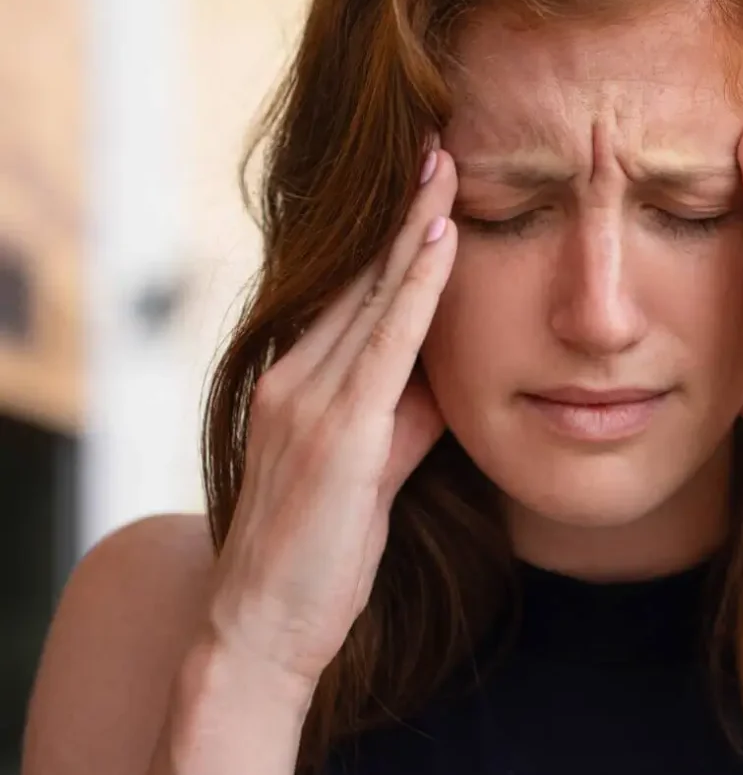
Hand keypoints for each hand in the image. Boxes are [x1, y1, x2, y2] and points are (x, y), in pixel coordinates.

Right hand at [202, 143, 459, 694]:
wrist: (263, 631)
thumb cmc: (321, 557)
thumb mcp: (373, 471)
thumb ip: (405, 418)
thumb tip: (445, 380)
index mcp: (297, 383)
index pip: (354, 293)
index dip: (393, 236)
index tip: (427, 180)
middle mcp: (293, 378)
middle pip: (360, 277)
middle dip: (404, 210)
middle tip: (439, 142)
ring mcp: (310, 401)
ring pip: (373, 295)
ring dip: (415, 228)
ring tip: (446, 166)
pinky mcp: (337, 433)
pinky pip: (387, 342)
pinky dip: (417, 288)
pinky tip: (441, 243)